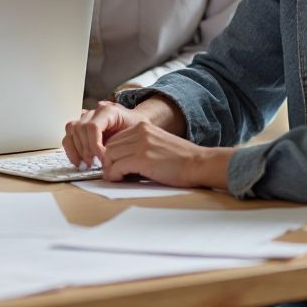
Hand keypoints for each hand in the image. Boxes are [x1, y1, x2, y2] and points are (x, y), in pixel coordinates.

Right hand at [63, 101, 151, 168]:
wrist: (135, 123)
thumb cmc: (136, 128)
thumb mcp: (136, 132)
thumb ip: (124, 140)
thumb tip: (109, 155)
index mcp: (108, 110)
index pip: (93, 126)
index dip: (94, 144)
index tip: (101, 159)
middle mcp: (94, 111)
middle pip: (80, 128)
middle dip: (85, 149)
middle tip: (93, 164)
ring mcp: (86, 117)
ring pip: (72, 130)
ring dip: (76, 150)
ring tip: (86, 164)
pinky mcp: (81, 127)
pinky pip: (69, 135)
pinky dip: (71, 149)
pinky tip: (78, 161)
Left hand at [102, 120, 233, 190]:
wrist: (198, 163)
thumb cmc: (182, 160)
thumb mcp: (158, 144)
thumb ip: (140, 147)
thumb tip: (122, 161)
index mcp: (143, 127)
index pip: (116, 138)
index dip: (111, 153)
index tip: (112, 164)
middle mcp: (140, 132)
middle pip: (110, 145)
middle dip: (107, 161)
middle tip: (111, 173)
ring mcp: (141, 144)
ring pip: (110, 155)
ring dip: (109, 169)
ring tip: (115, 178)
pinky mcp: (142, 159)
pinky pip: (117, 166)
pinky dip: (114, 175)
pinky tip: (119, 180)